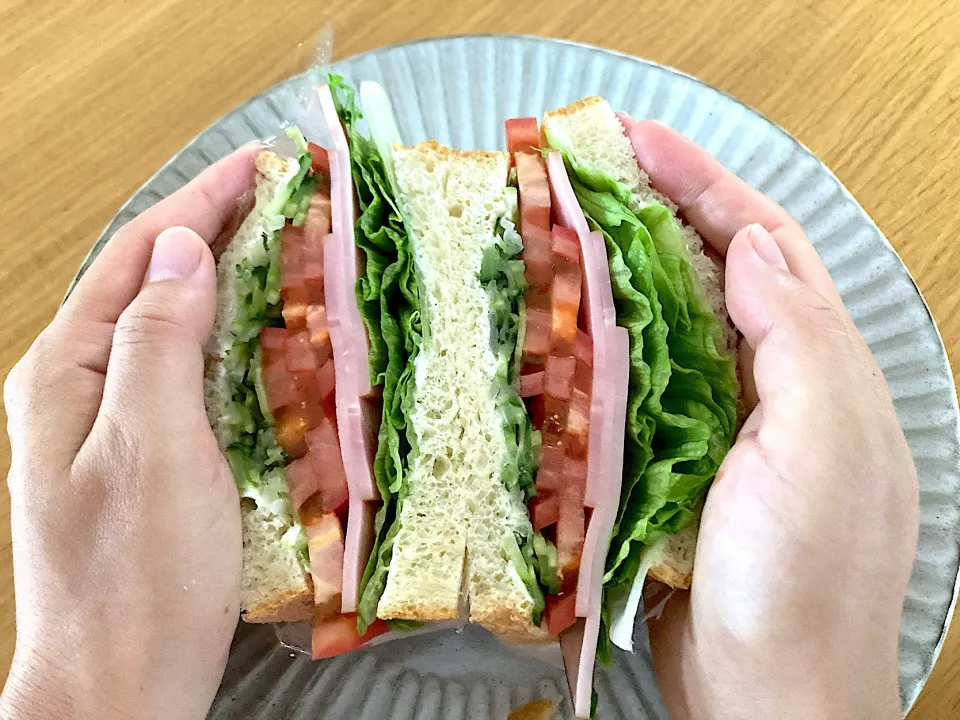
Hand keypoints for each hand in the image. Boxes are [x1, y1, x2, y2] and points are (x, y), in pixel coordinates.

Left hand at [1, 146, 258, 718]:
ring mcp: (112, 422)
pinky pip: (188, 373)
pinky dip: (230, 339)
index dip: (203, 201)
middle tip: (286, 198)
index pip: (139, 255)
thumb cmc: (136, 577)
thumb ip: (159, 339)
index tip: (263, 163)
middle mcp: (81, 386)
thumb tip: (183, 248)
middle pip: (152, 281)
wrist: (120, 681)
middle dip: (217, 229)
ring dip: (227, 280)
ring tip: (285, 250)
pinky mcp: (148, 455)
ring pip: (172, 325)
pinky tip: (267, 338)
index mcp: (67, 371)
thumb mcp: (152, 447)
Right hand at [620, 119, 918, 719]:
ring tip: (572, 231)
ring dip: (630, 272)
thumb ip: (797, 341)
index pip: (766, 245)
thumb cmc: (799, 583)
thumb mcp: (819, 450)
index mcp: (823, 369)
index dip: (705, 183)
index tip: (638, 141)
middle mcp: (780, 386)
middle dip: (662, 211)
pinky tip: (573, 330)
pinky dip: (612, 347)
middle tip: (592, 171)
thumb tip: (753, 244)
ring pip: (678, 325)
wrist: (766, 697)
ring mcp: (728, 425)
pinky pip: (645, 386)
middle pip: (719, 272)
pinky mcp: (682, 465)